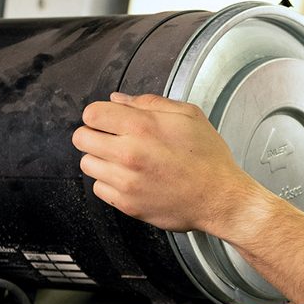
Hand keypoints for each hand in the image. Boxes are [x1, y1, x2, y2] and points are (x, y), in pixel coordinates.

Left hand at [73, 92, 262, 235]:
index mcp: (142, 127)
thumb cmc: (209, 159)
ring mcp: (126, 181)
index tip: (109, 121)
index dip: (100, 115)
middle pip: (81, 138)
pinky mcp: (126, 204)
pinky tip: (131, 179)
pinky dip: (110, 184)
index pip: (92, 114)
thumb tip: (118, 100)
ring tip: (124, 162)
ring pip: (87, 164)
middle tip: (113, 140)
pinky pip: (99, 188)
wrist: (221, 199)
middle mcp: (129, 153)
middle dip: (95, 135)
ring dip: (101, 160)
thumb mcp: (189, 116)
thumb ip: (150, 103)